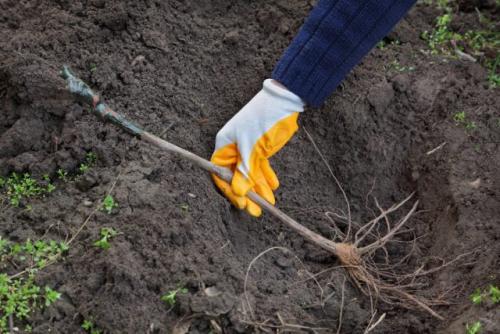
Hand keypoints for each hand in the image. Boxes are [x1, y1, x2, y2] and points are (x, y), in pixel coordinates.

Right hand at [211, 79, 303, 215]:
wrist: (284, 101)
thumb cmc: (263, 119)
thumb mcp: (253, 147)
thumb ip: (246, 171)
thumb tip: (239, 193)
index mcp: (225, 145)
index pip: (221, 173)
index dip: (230, 190)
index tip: (242, 203)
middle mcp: (234, 148)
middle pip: (236, 177)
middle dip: (247, 194)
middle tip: (256, 211)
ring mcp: (247, 148)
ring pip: (251, 174)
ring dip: (259, 188)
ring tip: (270, 203)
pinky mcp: (261, 148)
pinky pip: (260, 167)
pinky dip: (266, 176)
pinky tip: (273, 187)